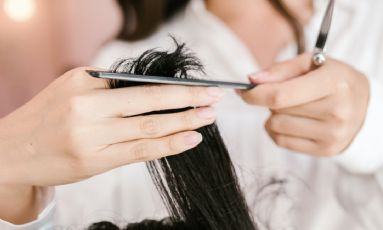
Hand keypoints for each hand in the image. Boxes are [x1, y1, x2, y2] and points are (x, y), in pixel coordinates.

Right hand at [0, 67, 222, 222]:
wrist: (12, 151)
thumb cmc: (49, 117)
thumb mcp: (73, 89)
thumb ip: (111, 88)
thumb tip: (157, 89)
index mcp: (84, 83)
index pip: (140, 83)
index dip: (174, 86)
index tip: (200, 86)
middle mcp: (88, 107)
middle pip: (150, 100)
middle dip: (188, 98)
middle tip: (215, 97)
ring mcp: (92, 136)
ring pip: (149, 127)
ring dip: (184, 121)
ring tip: (208, 117)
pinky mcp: (95, 161)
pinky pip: (140, 151)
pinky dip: (168, 145)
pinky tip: (190, 139)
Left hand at [239, 53, 369, 156]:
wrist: (367, 108)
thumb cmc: (335, 80)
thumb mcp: (313, 64)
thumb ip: (281, 70)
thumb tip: (252, 80)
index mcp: (334, 83)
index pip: (281, 95)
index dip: (255, 94)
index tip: (244, 91)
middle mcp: (336, 111)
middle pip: (276, 111)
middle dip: (270, 100)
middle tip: (283, 93)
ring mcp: (333, 134)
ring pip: (276, 127)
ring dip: (273, 116)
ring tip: (291, 107)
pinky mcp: (326, 150)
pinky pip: (282, 142)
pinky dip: (277, 131)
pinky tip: (291, 122)